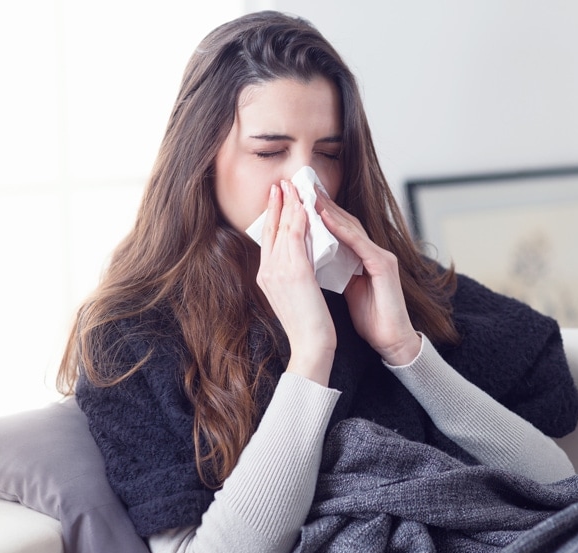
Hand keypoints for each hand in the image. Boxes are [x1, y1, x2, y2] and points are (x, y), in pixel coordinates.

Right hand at [256, 180, 335, 383]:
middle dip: (277, 204)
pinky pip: (296, 237)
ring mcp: (278, 270)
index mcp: (266, 276)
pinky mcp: (294, 272)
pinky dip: (300, 218)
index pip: (268, 239)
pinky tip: (305, 205)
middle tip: (281, 183)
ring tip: (293, 186)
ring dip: (289, 204)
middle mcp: (267, 271)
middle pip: (270, 229)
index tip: (277, 197)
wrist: (311, 345)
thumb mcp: (294, 295)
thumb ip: (292, 274)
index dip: (272, 216)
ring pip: (283, 229)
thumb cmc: (308, 325)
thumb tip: (299, 258)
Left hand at [316, 192, 421, 365]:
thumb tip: (312, 259)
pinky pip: (359, 243)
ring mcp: (381, 256)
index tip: (297, 200)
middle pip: (344, 221)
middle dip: (322, 203)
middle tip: (300, 186)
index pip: (338, 229)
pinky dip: (341, 230)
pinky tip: (324, 218)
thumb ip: (334, 270)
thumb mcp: (346, 288)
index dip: (319, 213)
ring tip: (308, 195)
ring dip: (329, 209)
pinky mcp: (384, 266)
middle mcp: (374, 251)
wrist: (391, 340)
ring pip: (351, 227)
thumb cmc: (370, 318)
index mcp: (363, 257)